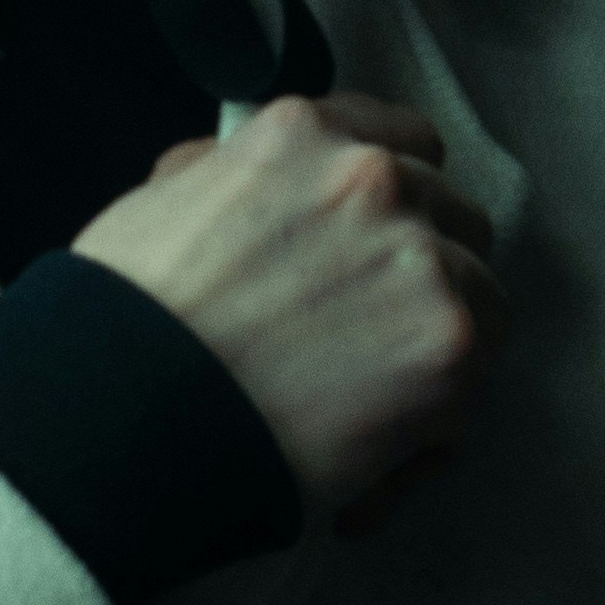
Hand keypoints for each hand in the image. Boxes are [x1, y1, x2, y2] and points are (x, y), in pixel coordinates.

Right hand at [73, 95, 500, 537]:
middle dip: (423, 274)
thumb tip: (239, 174)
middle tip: (370, 337)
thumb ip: (224, 173)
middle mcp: (374, 181)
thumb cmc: (122, 322)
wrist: (122, 415)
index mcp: (302, 135)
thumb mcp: (160, 202)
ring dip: (436, 353)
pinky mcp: (448, 350)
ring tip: (367, 413)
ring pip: (482, 303)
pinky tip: (362, 468)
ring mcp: (421, 262)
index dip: (394, 199)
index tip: (375, 243)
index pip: (403, 140)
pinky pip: (468, 399)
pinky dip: (425, 440)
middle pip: (456, 218)